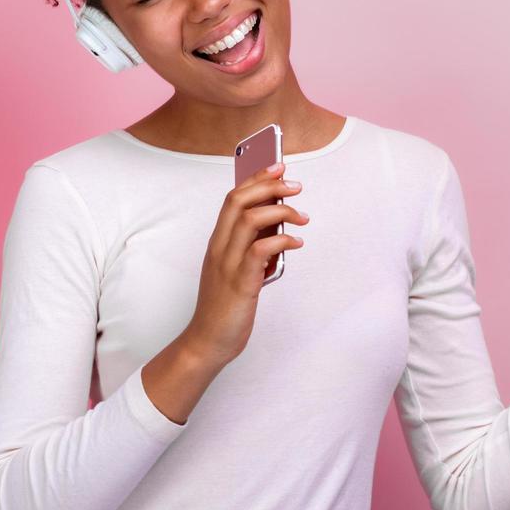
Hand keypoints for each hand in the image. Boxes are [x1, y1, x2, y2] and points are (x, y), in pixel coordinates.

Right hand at [184, 161, 309, 365]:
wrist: (207, 342)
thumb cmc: (225, 307)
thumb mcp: (239, 270)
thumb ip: (253, 249)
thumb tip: (279, 229)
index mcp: (218, 243)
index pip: (233, 198)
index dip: (255, 178)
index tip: (277, 167)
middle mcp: (219, 249)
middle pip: (238, 201)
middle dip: (268, 185)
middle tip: (295, 185)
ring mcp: (227, 265)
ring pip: (248, 219)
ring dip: (279, 211)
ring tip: (301, 216)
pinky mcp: (240, 283)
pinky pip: (260, 250)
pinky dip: (281, 240)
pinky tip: (296, 242)